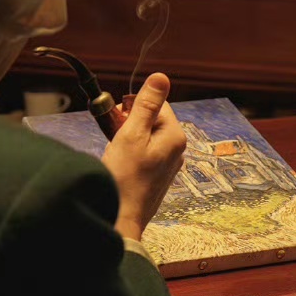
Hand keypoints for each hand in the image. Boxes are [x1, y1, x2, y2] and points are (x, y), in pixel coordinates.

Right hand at [101, 72, 186, 240]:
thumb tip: (161, 77)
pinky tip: (121, 167)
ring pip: (146, 137)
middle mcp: (177, 149)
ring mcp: (169, 164)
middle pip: (152, 120)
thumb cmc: (124, 178)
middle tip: (117, 141)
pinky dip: (130, 155)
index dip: (134, 109)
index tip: (120, 123)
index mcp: (175, 136)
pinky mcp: (158, 175)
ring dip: (128, 140)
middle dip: (130, 125)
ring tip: (118, 156)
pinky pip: (144, 153)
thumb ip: (146, 105)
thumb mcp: (132, 134)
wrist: (121, 218)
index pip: (157, 105)